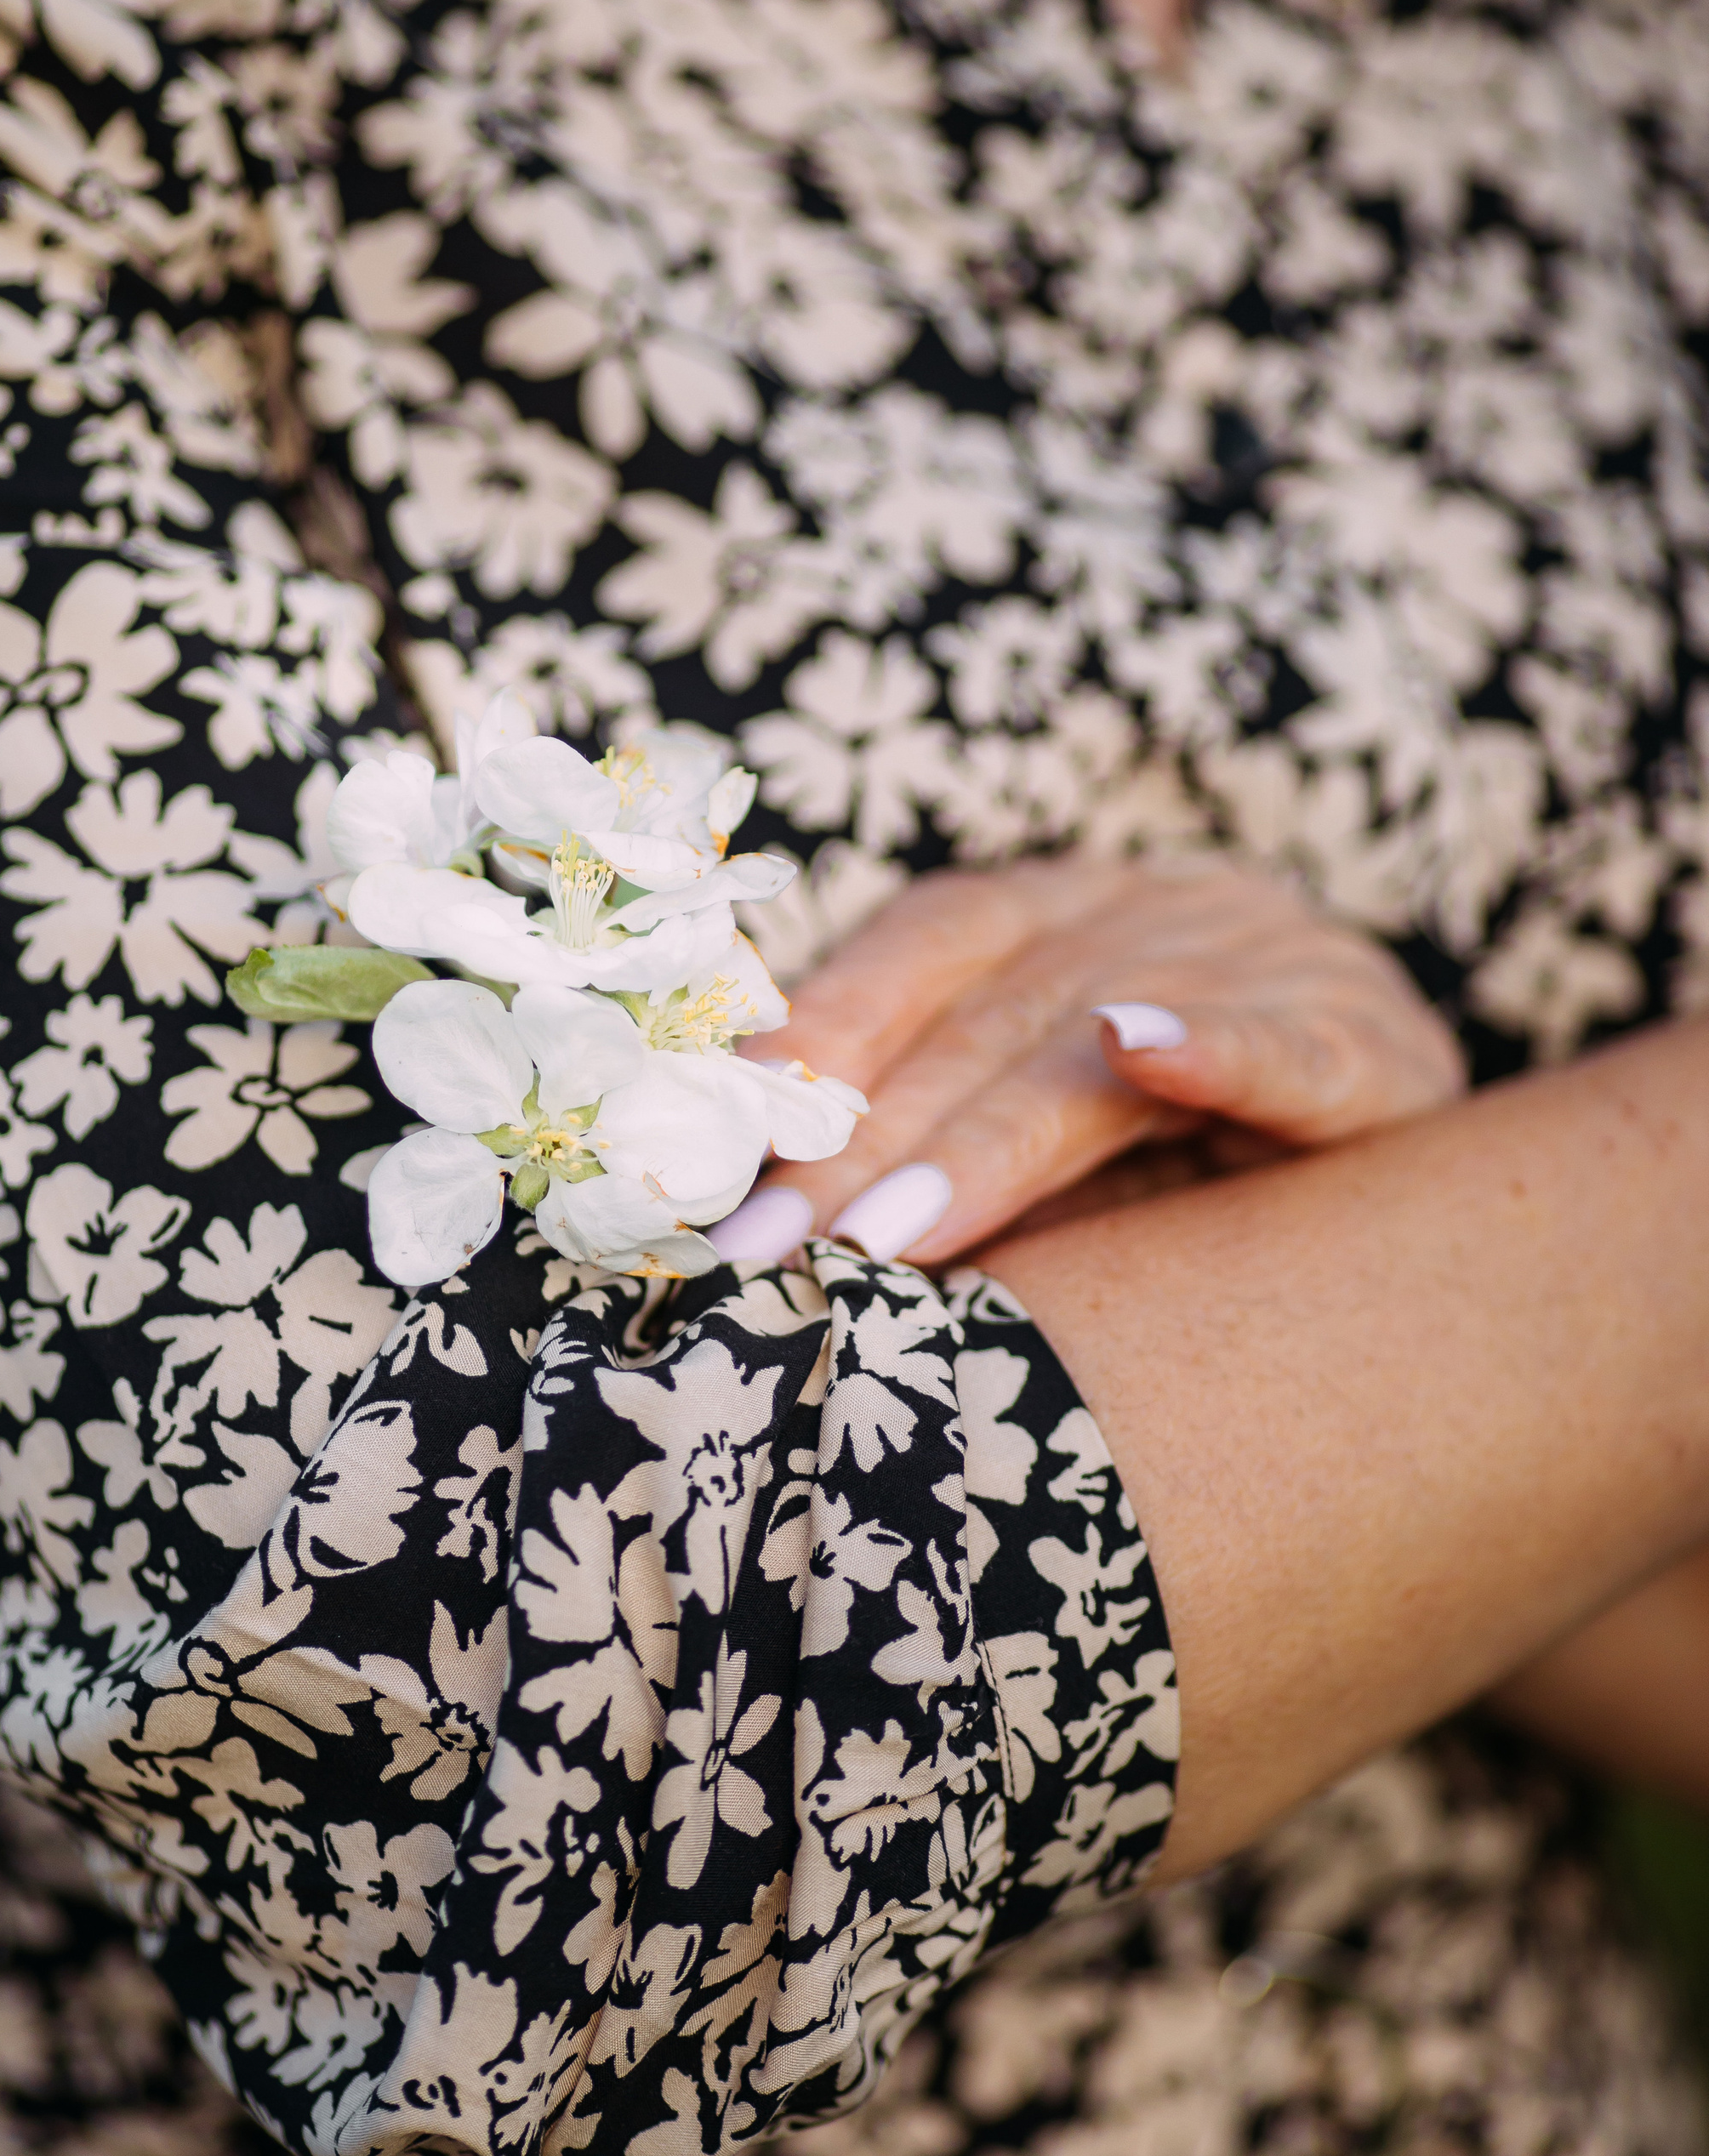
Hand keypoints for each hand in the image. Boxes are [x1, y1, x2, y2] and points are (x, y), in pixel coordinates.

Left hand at [714, 857, 1465, 1267]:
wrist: (1434, 1180)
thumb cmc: (1198, 1160)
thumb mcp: (1054, 1140)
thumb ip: (936, 1146)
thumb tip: (764, 1213)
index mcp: (1064, 909)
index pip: (922, 944)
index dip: (821, 1028)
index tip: (721, 1137)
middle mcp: (1157, 907)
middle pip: (986, 1016)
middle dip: (861, 1139)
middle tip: (767, 1248)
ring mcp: (1268, 961)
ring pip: (1100, 1035)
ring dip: (985, 1138)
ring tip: (883, 1232)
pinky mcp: (1371, 1044)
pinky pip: (1285, 1045)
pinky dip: (1212, 1044)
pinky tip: (1138, 1050)